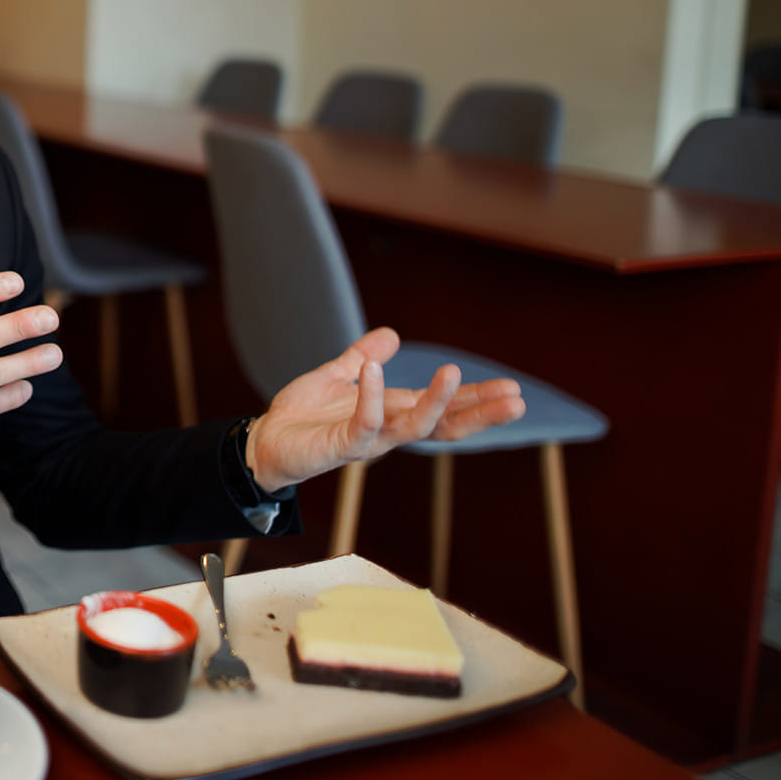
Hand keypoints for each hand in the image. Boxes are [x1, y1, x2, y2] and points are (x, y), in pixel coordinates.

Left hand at [245, 327, 526, 492]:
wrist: (264, 441)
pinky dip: (371, 396)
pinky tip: (377, 369)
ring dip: (435, 402)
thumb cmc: (303, 416)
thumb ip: (363, 357)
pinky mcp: (341, 445)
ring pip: (412, 428)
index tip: (512, 390)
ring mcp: (366, 440)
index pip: (443, 410)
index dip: (476, 400)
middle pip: (443, 426)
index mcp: (391, 412)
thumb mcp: (338, 377)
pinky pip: (363, 422)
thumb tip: (392, 334)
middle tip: (516, 400)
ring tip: (454, 373)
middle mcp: (386, 430)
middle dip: (478, 413)